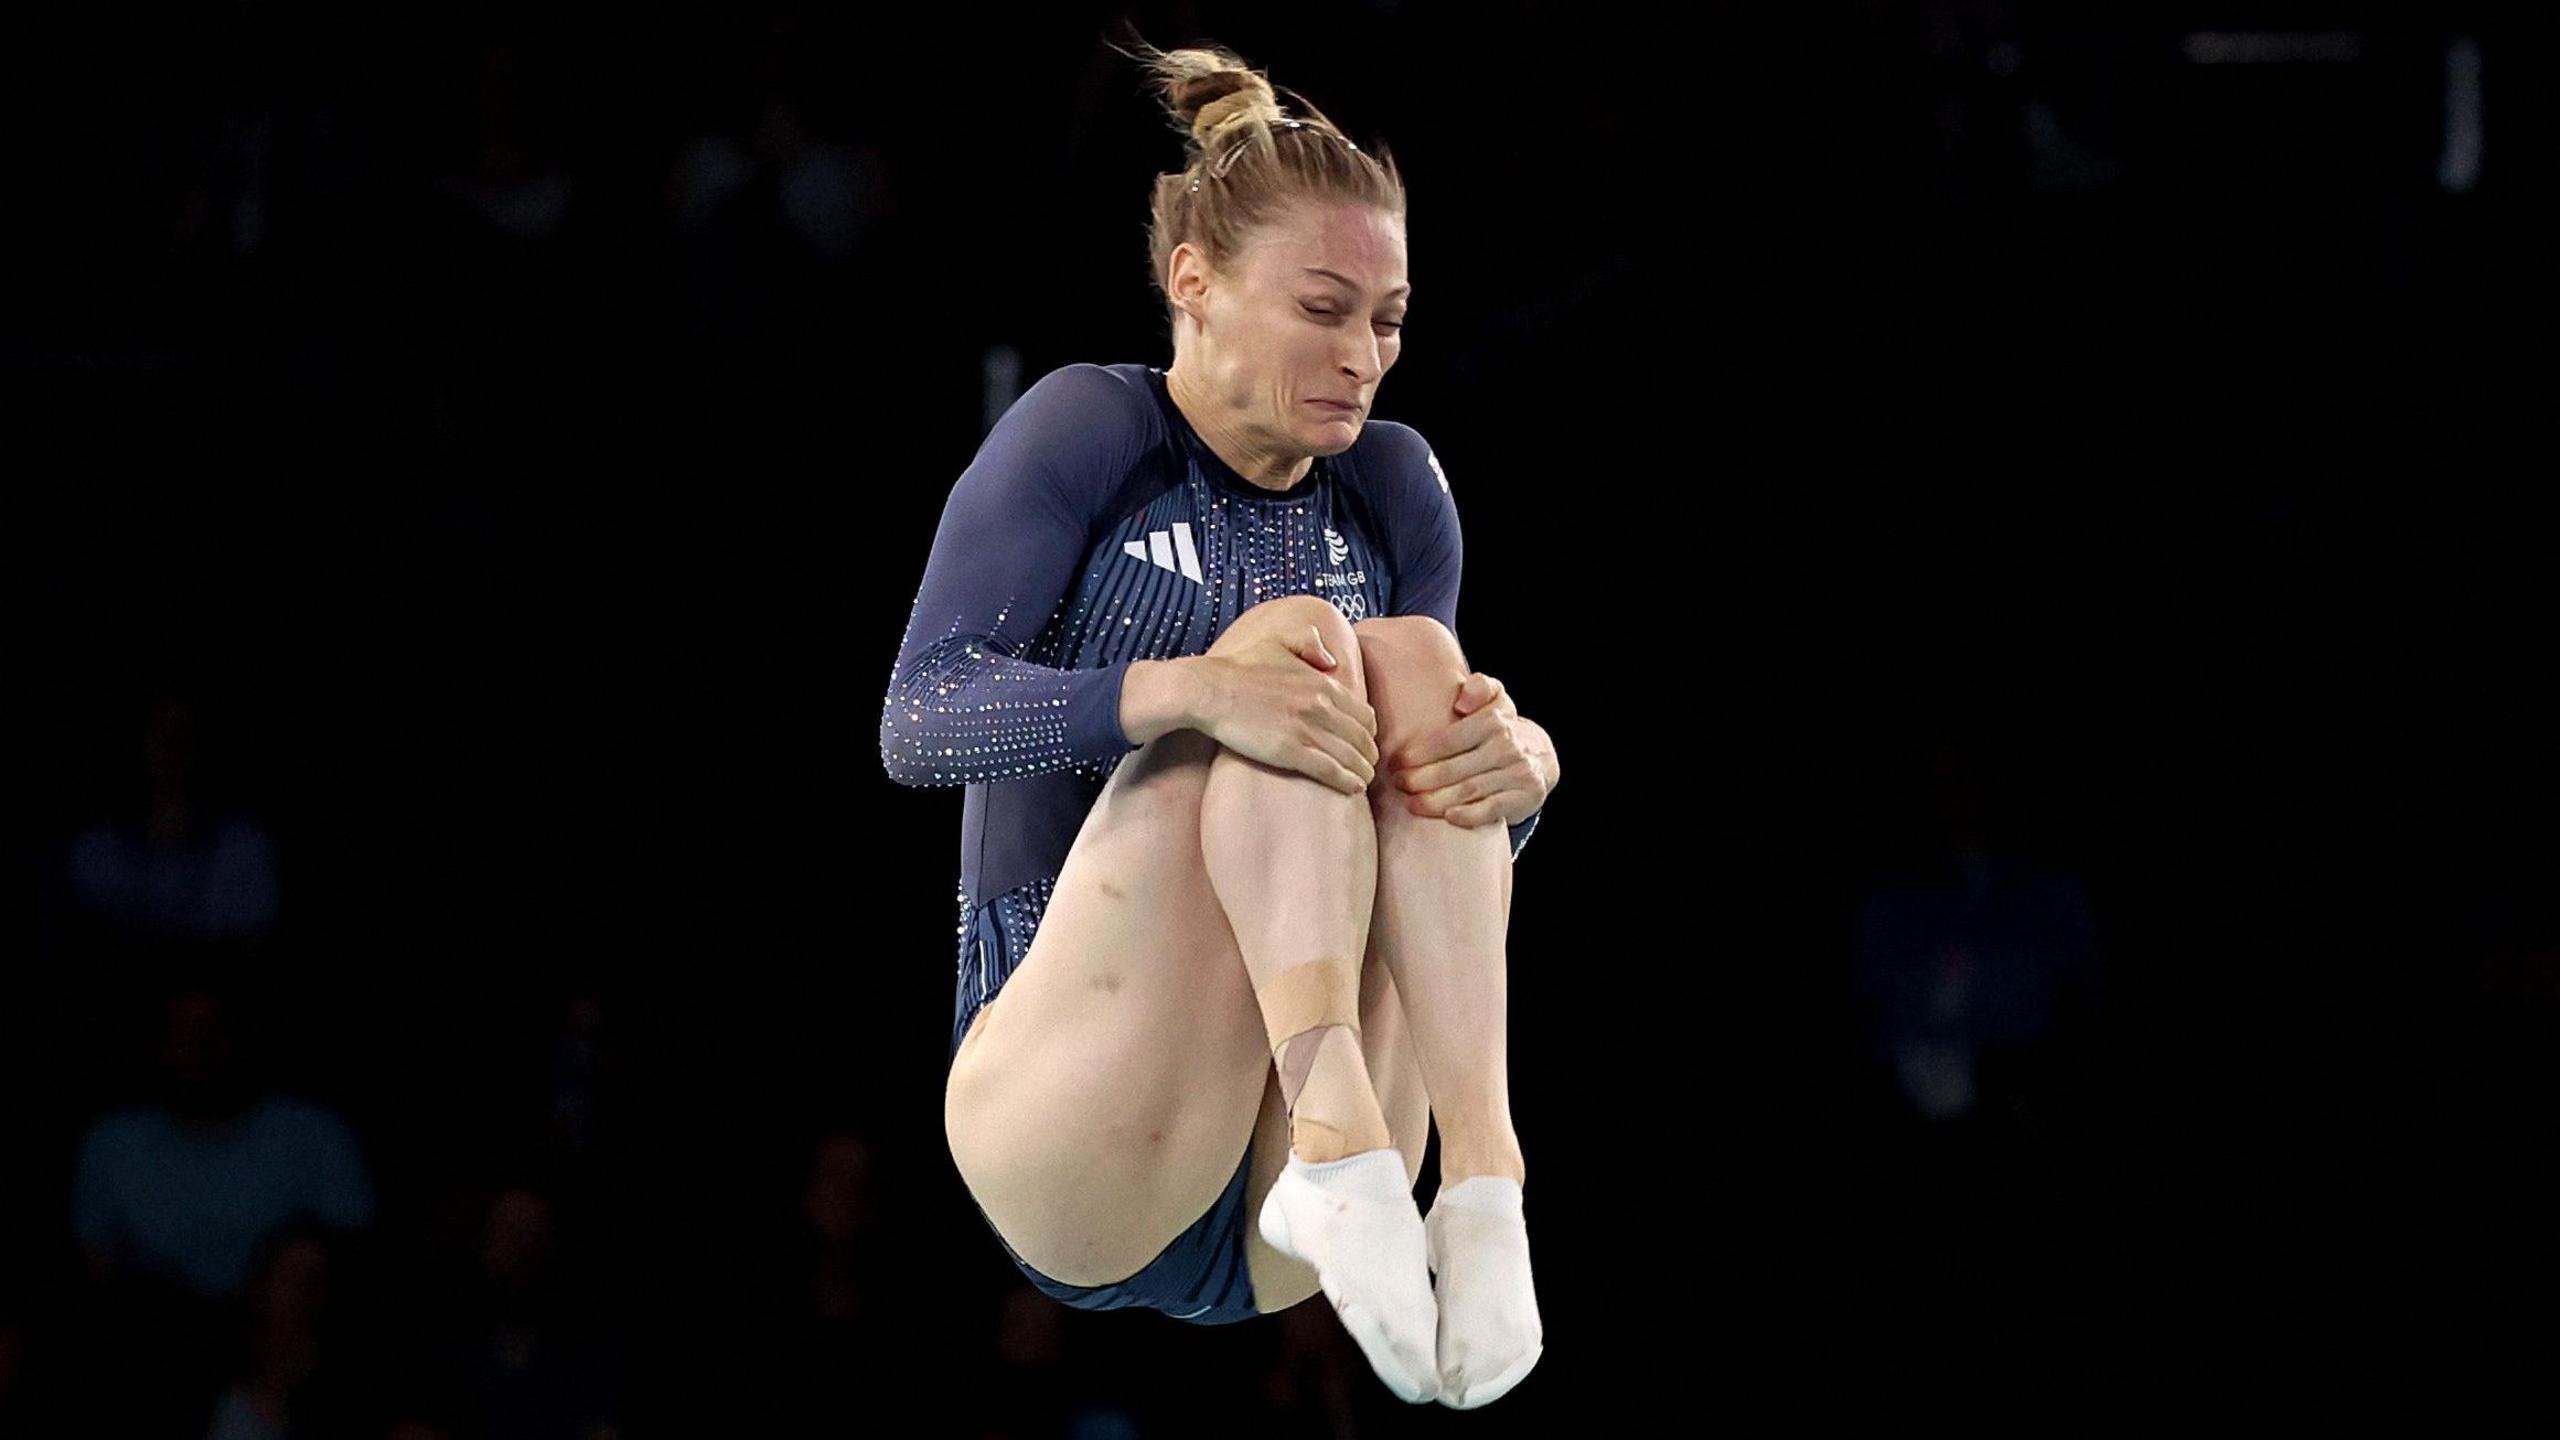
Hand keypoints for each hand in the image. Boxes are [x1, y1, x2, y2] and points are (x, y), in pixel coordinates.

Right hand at [1190, 625, 1379, 794]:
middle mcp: (1320, 706)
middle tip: (1368, 765)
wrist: (1211, 690)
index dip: (1368, 731)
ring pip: (1350, 756)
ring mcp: (1307, 729)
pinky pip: (1330, 770)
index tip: (1366, 741)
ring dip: (1362, 771)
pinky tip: (1353, 789)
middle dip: (1369, 754)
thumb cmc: (1240, 667)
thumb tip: (1331, 659)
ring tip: (1363, 780)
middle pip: (1361, 737)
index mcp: (1322, 682)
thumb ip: (1308, 642)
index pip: (1363, 712)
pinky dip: (1347, 781)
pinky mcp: (1291, 752)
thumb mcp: (1278, 641)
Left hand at [1387, 672, 1553, 827]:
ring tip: (1412, 804)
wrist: (1538, 758)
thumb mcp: (1495, 698)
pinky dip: (1469, 815)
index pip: (1448, 740)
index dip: (1418, 753)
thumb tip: (1462, 703)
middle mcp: (1507, 746)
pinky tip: (1448, 817)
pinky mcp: (1525, 797)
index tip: (1396, 763)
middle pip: (1453, 768)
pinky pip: (1492, 809)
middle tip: (1399, 784)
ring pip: (1468, 790)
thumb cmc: (1499, 729)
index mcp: (1494, 720)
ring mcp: (1518, 773)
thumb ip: (1479, 687)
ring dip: (1435, 801)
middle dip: (1420, 779)